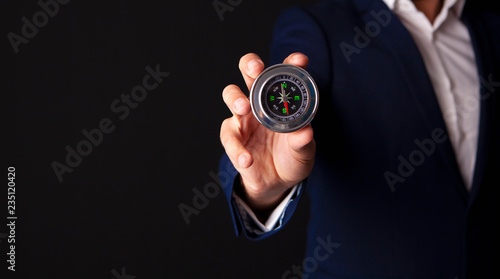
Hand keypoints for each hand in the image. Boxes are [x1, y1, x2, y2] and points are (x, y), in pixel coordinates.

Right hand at [220, 53, 315, 211]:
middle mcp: (260, 102)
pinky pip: (230, 138)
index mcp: (280, 99)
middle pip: (249, 72)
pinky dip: (238, 149)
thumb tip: (305, 132)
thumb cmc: (292, 156)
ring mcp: (244, 118)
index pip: (283, 74)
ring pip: (232, 96)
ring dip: (236, 99)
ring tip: (243, 108)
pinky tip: (247, 159)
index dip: (291, 63)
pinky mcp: (233, 137)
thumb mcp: (303, 150)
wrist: (277, 182)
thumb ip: (303, 141)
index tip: (300, 61)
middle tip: (256, 69)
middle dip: (251, 65)